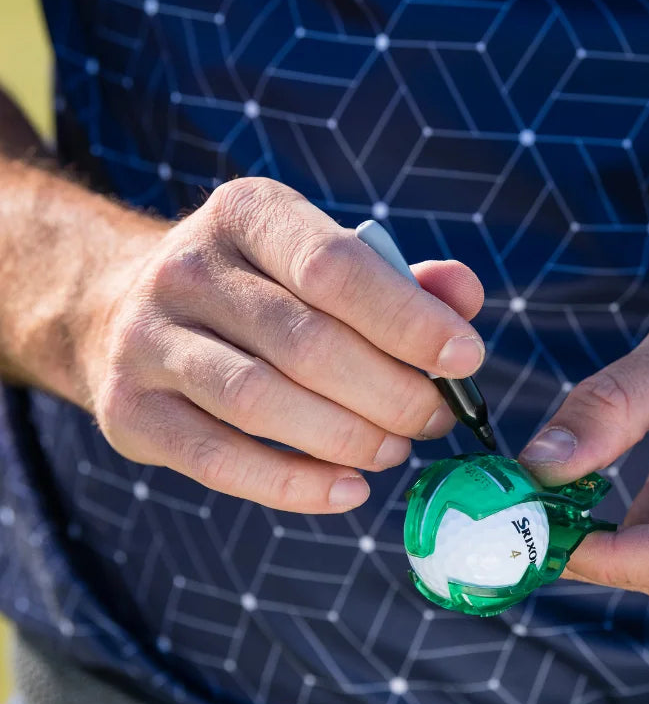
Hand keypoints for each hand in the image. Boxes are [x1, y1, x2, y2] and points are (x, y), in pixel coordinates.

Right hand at [78, 179, 484, 511]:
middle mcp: (186, 268)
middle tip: (432, 419)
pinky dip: (295, 486)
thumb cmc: (259, 294)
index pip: (335, 266)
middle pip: (308, 344)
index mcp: (246, 214)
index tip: (466, 359)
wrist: (126, 313)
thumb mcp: (319, 262)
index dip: (408, 320)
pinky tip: (349, 489)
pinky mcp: (131, 411)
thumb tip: (464, 296)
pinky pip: (220, 461)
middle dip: (391, 393)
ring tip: (394, 450)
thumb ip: (398, 281)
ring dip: (349, 438)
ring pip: (262, 402)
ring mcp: (147, 340)